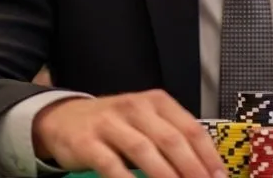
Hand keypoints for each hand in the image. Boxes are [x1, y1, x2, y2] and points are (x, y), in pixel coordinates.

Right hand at [33, 89, 225, 177]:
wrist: (65, 118)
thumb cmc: (116, 124)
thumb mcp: (146, 122)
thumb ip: (172, 138)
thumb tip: (206, 169)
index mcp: (157, 102)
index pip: (190, 128)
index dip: (208, 156)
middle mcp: (136, 107)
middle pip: (171, 139)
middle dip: (191, 169)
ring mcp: (110, 123)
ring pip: (144, 150)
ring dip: (165, 176)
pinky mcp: (87, 142)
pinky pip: (110, 164)